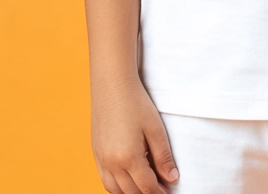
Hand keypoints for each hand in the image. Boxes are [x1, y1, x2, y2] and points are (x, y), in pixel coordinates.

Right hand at [91, 76, 178, 193]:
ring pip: (115, 190)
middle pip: (131, 192)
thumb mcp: (155, 129)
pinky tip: (127, 183)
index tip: (169, 193)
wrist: (112, 84)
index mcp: (128, 157)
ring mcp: (101, 159)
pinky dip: (116, 188)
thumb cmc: (136, 102)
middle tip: (161, 191)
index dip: (160, 193)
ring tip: (145, 189)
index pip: (147, 187)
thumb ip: (163, 157)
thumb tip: (172, 179)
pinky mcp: (96, 153)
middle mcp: (111, 162)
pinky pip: (105, 180)